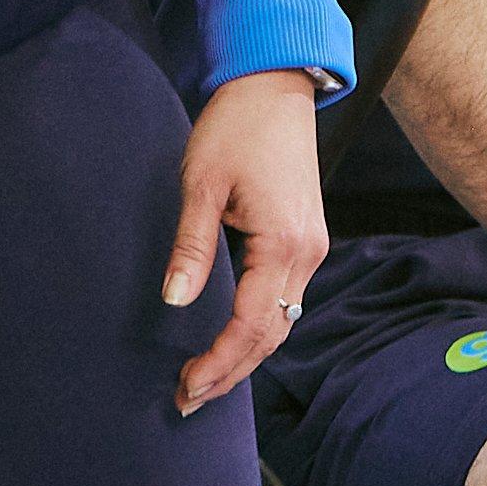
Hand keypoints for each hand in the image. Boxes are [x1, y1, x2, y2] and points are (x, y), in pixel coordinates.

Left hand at [164, 70, 327, 413]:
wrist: (274, 86)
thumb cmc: (234, 127)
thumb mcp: (201, 184)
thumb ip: (191, 247)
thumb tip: (174, 301)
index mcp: (283, 242)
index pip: (252, 324)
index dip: (219, 362)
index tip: (185, 386)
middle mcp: (307, 253)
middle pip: (272, 335)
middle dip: (231, 372)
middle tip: (187, 398)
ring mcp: (311, 247)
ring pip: (283, 321)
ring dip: (246, 355)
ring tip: (204, 381)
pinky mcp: (306, 239)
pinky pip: (286, 299)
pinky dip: (260, 328)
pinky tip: (232, 340)